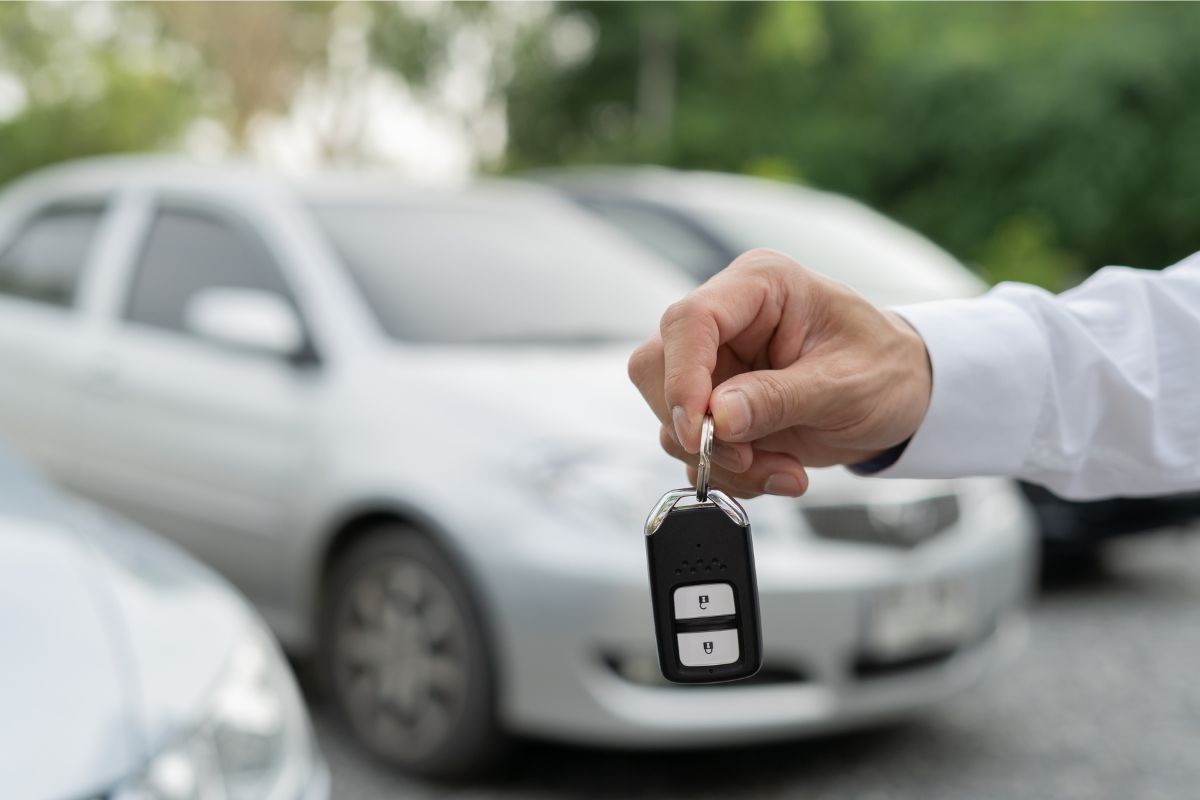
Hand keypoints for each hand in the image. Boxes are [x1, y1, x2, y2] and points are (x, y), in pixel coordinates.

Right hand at [628, 249, 931, 497]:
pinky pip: (694, 448)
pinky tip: (780, 470)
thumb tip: (717, 417)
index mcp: (760, 286)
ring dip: (721, 460)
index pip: (691, 321)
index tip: (699, 431)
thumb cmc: (886, 368)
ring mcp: (718, 364)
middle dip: (696, 427)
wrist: (905, 396)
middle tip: (747, 457)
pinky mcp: (717, 406)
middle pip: (659, 367)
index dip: (683, 377)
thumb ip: (779, 398)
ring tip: (784, 469)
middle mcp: (728, 320)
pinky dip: (732, 473)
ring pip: (671, 416)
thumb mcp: (846, 386)